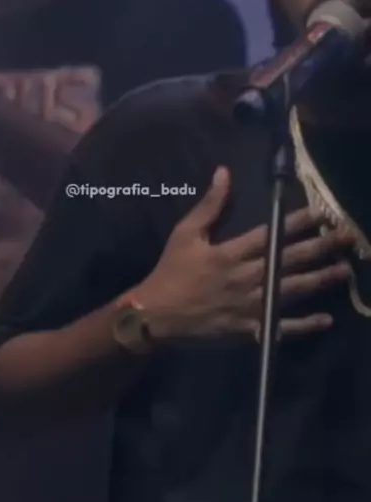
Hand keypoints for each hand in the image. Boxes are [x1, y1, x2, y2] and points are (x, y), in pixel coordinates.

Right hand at [137, 167, 352, 341]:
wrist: (156, 316)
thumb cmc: (171, 272)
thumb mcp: (185, 233)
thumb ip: (209, 205)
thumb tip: (224, 173)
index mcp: (230, 253)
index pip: (271, 235)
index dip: (297, 223)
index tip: (320, 212)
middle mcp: (246, 278)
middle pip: (289, 260)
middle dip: (321, 247)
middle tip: (346, 237)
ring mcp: (250, 306)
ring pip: (291, 290)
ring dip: (320, 280)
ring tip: (344, 270)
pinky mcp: (249, 329)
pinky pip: (281, 327)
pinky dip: (304, 326)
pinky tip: (326, 319)